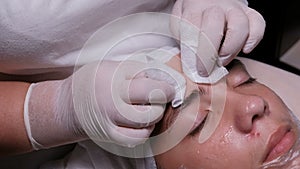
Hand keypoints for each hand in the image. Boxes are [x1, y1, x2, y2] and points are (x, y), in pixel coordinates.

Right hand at [24, 60, 184, 148]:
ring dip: (156, 114)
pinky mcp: (110, 135)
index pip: (149, 77)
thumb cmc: (94, 83)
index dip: (166, 82)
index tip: (170, 86)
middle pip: (153, 97)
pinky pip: (138, 137)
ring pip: (148, 119)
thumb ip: (138, 71)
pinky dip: (146, 130)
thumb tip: (167, 78)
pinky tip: (141, 123)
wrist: (69, 106)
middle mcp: (111, 97)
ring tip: (149, 108)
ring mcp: (110, 118)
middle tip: (161, 95)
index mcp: (113, 75)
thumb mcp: (113, 67)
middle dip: (163, 96)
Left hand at [171, 0, 264, 75]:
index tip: (196, 69)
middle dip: (209, 51)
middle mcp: (215, 6)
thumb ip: (184, 41)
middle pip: (214, 24)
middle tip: (206, 68)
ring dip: (231, 47)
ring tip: (223, 60)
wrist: (206, 3)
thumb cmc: (193, 20)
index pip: (192, 27)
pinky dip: (254, 39)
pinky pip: (258, 23)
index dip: (194, 52)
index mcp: (193, 8)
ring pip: (239, 25)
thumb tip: (189, 64)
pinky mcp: (249, 14)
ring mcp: (234, 9)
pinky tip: (245, 49)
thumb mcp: (180, 27)